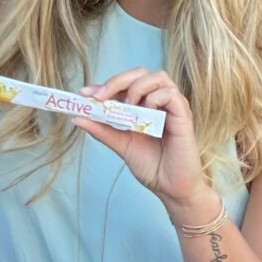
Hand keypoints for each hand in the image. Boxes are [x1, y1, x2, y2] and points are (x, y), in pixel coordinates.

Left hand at [80, 66, 211, 210]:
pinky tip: (145, 115)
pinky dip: (154, 99)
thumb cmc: (151, 165)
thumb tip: (77, 117)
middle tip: (100, 97)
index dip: (104, 84)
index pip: (125, 83)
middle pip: (140, 73)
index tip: (83, 93)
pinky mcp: (184, 116)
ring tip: (127, 108)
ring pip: (157, 77)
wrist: (170, 188)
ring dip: (136, 88)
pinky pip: (171, 95)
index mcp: (145, 105)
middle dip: (116, 80)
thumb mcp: (120, 144)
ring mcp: (173, 107)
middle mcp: (160, 101)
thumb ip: (102, 130)